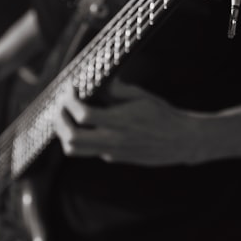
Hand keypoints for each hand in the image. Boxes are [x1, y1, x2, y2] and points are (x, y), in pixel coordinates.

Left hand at [55, 79, 208, 165]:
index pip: (84, 115)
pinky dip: (81, 136)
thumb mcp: (141, 96)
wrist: (181, 141)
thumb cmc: (163, 115)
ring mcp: (112, 152)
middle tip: (60, 106)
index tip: (70, 89)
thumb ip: (117, 90)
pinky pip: (89, 150)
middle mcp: (114, 141)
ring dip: (64, 133)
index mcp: (121, 122)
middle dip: (60, 120)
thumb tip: (97, 82)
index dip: (70, 101)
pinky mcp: (114, 158)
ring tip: (66, 117)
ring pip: (75, 150)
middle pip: (72, 138)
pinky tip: (87, 124)